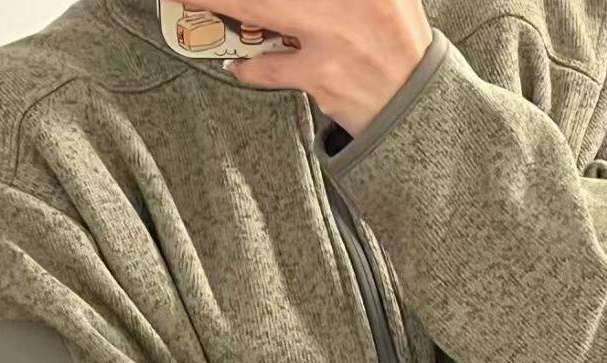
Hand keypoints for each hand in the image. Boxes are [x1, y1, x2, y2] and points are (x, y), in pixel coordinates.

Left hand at [211, 0, 433, 135]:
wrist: (415, 108)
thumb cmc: (396, 44)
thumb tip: (289, 7)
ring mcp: (336, 35)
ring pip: (259, 8)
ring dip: (220, 4)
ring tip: (191, 0)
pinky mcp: (323, 75)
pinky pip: (271, 67)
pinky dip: (249, 67)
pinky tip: (237, 64)